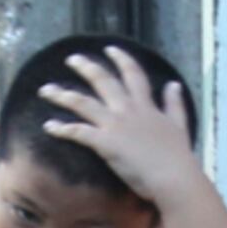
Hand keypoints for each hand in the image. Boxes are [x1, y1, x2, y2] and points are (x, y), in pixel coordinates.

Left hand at [36, 46, 201, 204]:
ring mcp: (115, 126)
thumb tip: (174, 84)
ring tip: (46, 90)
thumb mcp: (180, 125)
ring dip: (62, 95)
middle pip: (103, 81)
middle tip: (71, 59)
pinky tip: (48, 126)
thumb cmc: (179, 157)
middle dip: (86, 67)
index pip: (133, 75)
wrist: (175, 178)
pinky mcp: (105, 143)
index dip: (121, 59)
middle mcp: (128, 110)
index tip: (110, 49)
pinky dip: (62, 128)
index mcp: (146, 106)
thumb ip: (174, 104)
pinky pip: (78, 132)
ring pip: (83, 103)